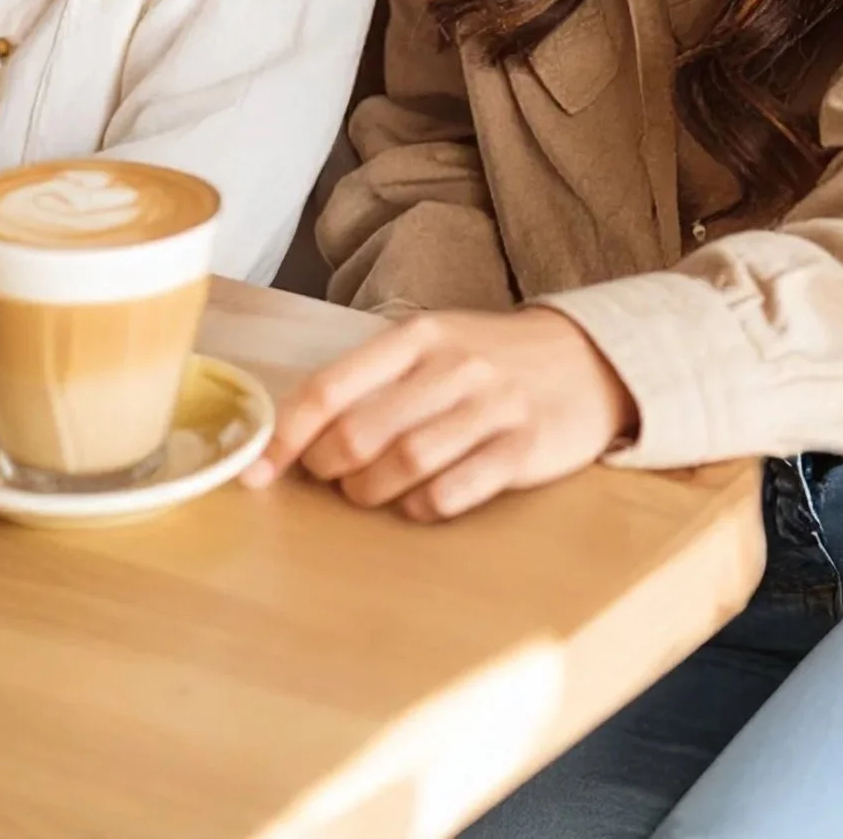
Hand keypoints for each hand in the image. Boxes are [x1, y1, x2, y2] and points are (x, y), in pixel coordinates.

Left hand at [240, 307, 638, 521]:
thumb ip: (370, 383)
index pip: (330, 388)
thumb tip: (293, 435)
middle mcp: (450, 365)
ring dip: (370, 493)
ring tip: (369, 493)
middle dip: (329, 470)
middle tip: (332, 479)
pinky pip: (454, 491)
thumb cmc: (487, 361)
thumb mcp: (429, 350)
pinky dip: (422, 508)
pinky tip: (416, 503)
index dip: (285, 437)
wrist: (585, 360)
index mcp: (414, 336)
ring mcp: (490, 405)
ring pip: (402, 464)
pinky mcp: (524, 447)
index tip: (257, 473)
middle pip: (359, 433)